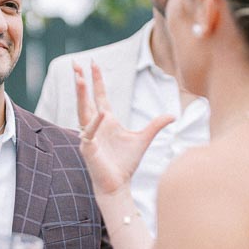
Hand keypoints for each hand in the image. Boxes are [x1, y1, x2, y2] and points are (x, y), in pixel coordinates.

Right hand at [75, 60, 173, 195]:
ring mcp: (90, 136)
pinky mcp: (88, 149)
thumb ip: (155, 125)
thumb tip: (173, 115)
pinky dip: (95, 124)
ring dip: (81, 95)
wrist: (118, 184)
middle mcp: (95, 126)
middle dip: (81, 82)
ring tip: (79, 79)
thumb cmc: (126, 163)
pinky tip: (101, 114)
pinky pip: (90, 133)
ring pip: (83, 111)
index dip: (97, 80)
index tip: (93, 64)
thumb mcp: (143, 139)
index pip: (99, 96)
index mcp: (106, 121)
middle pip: (86, 99)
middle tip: (75, 64)